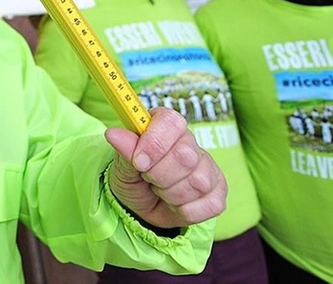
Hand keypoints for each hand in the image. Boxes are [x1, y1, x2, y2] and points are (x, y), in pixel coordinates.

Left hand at [104, 108, 226, 229]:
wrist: (143, 207)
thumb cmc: (133, 178)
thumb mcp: (122, 165)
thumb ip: (124, 149)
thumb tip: (113, 133)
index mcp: (166, 126)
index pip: (171, 122)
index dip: (155, 143)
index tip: (139, 162)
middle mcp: (191, 143)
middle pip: (185, 155)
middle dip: (159, 175)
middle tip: (148, 179)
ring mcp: (209, 169)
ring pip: (198, 182)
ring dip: (171, 194)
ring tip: (160, 191)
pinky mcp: (218, 193)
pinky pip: (210, 204)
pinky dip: (186, 211)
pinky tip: (176, 204)